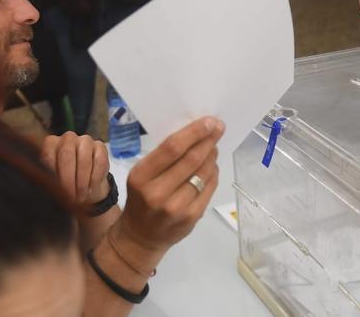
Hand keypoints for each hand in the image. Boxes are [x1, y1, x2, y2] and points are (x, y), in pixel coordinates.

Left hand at [41, 131, 111, 204]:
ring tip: (80, 196)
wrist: (85, 188)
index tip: (55, 189)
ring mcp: (85, 140)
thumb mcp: (53, 182)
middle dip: (68, 178)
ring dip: (82, 180)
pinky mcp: (100, 147)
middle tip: (69, 195)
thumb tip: (46, 185)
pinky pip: (99, 161)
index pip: (48, 154)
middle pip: (66, 154)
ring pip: (84, 158)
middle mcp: (67, 138)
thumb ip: (48, 179)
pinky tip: (90, 189)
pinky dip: (94, 178)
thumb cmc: (65, 183)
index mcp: (50, 144)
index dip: (52, 174)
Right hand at [111, 116, 224, 258]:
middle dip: (208, 140)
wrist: (140, 238)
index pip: (172, 149)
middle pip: (191, 159)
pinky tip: (211, 166)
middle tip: (218, 127)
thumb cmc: (141, 199)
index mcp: (141, 177)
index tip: (209, 121)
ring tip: (213, 146)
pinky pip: (209, 188)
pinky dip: (213, 173)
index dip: (194, 132)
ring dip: (212, 155)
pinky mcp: (192, 217)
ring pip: (204, 173)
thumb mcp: (141, 176)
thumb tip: (195, 134)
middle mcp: (158, 193)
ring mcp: (177, 208)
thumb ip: (163, 158)